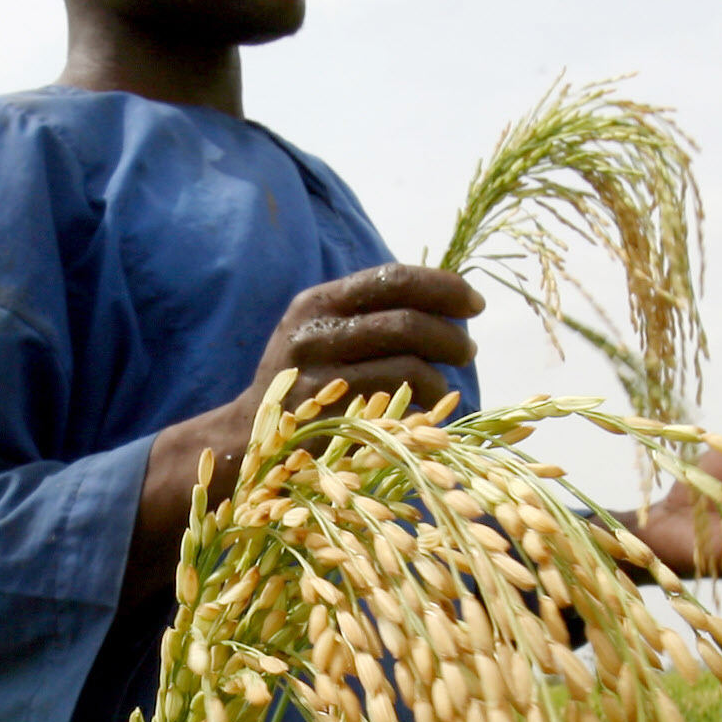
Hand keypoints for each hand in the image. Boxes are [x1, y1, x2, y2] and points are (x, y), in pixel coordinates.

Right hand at [130, 265, 482, 595]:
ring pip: (406, 354)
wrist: (247, 444)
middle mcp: (314, 328)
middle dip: (450, 331)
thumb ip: (366, 317)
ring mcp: (318, 369)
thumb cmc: (302, 390)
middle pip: (405, 315)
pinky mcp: (328, 408)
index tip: (474, 302)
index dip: (442, 286)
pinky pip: (397, 395)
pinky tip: (431, 408)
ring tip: (451, 380)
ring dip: (443, 367)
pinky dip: (428, 399)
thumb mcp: (320, 338)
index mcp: (317, 301)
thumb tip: (444, 304)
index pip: (392, 277)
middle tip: (468, 349)